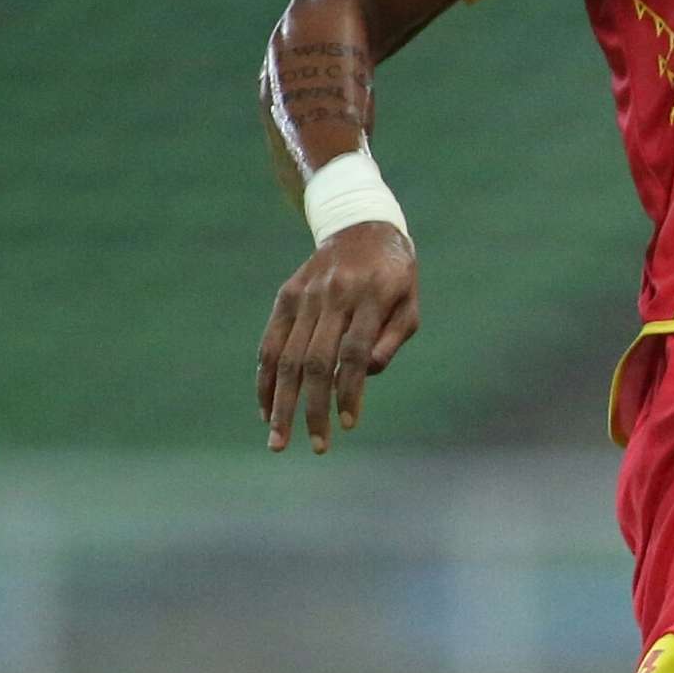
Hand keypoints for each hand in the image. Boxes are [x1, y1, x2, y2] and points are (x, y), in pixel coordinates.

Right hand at [258, 221, 418, 452]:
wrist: (360, 226)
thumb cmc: (394, 275)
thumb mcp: (409, 302)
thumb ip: (392, 337)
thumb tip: (369, 373)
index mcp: (370, 297)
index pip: (355, 354)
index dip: (350, 391)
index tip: (348, 424)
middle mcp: (333, 296)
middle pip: (316, 361)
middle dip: (312, 408)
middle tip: (316, 446)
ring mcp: (305, 296)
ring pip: (286, 356)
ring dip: (280, 402)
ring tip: (278, 439)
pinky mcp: (286, 296)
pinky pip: (269, 343)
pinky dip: (264, 378)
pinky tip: (265, 408)